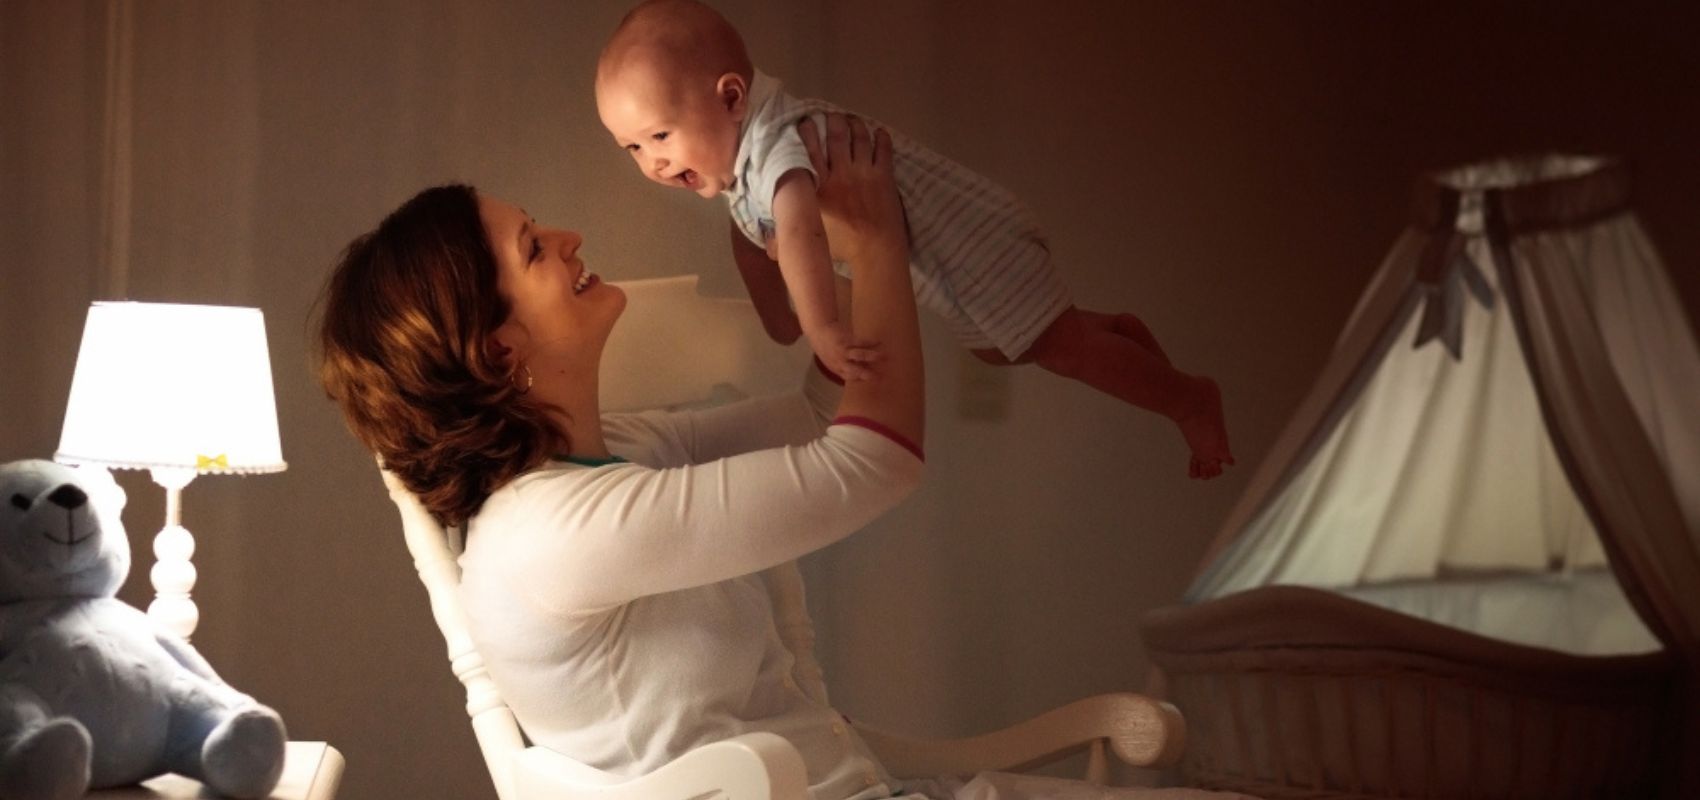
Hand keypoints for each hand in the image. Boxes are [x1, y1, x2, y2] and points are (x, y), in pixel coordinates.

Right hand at [796, 113, 905, 266]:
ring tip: (852, 119)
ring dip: (856, 125)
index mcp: (819, 186)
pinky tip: (879, 132)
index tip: (805, 121)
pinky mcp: (884, 176)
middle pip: (836, 137)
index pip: (809, 151)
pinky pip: (883, 150)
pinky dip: (881, 138)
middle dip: (833, 121)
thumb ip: (787, 239)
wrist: (875, 252)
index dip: (807, 132)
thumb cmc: (841, 248)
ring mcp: (863, 172)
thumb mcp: (809, 240)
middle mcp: (840, 173)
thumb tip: (768, 244)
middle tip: (831, 116)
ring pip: (860, 138)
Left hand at [807, 319, 880, 380]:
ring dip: (872, 357)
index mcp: (838, 369)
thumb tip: (862, 372)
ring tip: (884, 357)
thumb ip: (846, 367)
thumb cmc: (827, 348)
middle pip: (856, 370)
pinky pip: (860, 342)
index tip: (876, 380)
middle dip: (869, 374)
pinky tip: (879, 341)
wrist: (818, 331)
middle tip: (882, 377)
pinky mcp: (846, 339)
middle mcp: (840, 362)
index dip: (863, 379)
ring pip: (859, 355)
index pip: (852, 377)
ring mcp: (843, 351)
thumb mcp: (833, 361)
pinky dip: (870, 342)